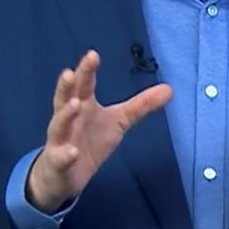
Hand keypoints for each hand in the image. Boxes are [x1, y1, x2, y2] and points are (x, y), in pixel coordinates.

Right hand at [27, 49, 172, 211]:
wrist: (65, 175)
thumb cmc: (91, 141)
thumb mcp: (118, 121)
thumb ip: (140, 106)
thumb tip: (169, 89)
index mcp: (83, 105)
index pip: (84, 85)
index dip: (87, 70)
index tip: (93, 54)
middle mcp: (68, 119)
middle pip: (65, 99)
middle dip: (66, 86)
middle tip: (69, 73)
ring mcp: (60, 140)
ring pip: (59, 126)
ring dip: (65, 115)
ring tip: (75, 104)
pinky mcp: (58, 163)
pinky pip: (60, 158)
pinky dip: (66, 155)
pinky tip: (72, 152)